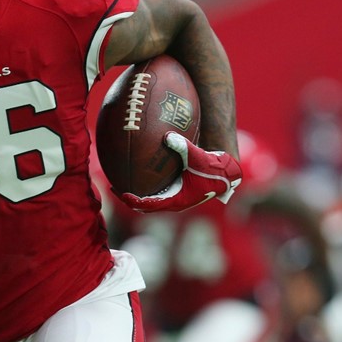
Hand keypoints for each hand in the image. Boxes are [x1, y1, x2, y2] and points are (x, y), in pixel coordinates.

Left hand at [118, 132, 241, 211]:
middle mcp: (174, 201)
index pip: (149, 205)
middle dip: (128, 197)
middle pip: (145, 204)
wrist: (228, 175)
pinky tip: (138, 166)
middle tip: (113, 186)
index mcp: (176, 200)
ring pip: (150, 198)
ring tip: (119, 179)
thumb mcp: (198, 157)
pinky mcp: (177, 189)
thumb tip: (168, 136)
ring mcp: (175, 196)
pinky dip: (146, 181)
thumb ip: (184, 147)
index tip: (121, 193)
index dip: (133, 200)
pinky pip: (157, 188)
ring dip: (136, 191)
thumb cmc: (214, 169)